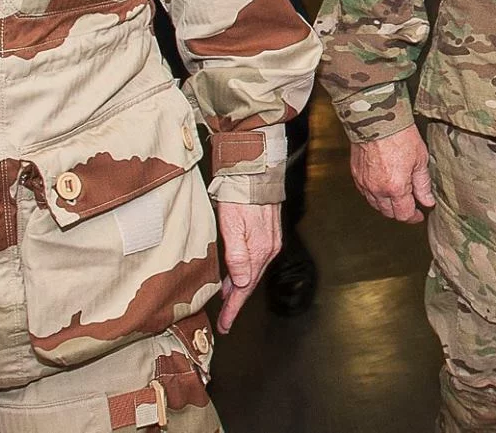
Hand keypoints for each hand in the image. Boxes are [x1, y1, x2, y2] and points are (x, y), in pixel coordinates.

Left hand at [213, 201, 281, 332]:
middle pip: (250, 283)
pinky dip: (245, 272)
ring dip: (239, 287)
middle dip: (236, 302)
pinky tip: (236, 274)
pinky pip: (256, 260)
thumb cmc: (239, 195)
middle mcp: (269, 249)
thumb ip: (237, 255)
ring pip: (253, 272)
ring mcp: (270, 241)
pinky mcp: (269, 233)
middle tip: (225, 319)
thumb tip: (241, 283)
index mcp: (259, 251)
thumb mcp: (232, 225)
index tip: (225, 325)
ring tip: (226, 299)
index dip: (233, 308)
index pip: (244, 288)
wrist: (255, 170)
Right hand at [349, 124, 434, 222]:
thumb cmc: (400, 135)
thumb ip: (423, 184)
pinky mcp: (356, 174)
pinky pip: (365, 192)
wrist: (376, 119)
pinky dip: (375, 194)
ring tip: (397, 197)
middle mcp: (377, 190)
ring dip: (387, 204)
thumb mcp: (420, 159)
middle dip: (401, 212)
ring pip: (375, 204)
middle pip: (389, 213)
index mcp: (396, 188)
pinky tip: (382, 186)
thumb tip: (428, 202)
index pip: (404, 214)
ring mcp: (364, 183)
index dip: (413, 217)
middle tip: (411, 206)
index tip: (420, 214)